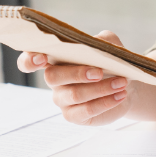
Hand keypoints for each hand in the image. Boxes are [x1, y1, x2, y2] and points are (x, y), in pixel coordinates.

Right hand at [16, 31, 131, 125]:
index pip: (29, 60)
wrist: (126, 83)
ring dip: (101, 88)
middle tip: (100, 72)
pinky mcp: (74, 115)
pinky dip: (105, 101)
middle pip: (52, 77)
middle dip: (77, 73)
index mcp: (56, 59)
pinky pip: (86, 110)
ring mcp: (62, 99)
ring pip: (74, 94)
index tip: (41, 58)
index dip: (29, 60)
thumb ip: (101, 40)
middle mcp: (54, 80)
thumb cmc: (111, 62)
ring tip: (121, 82)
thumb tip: (96, 43)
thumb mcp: (108, 45)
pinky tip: (120, 94)